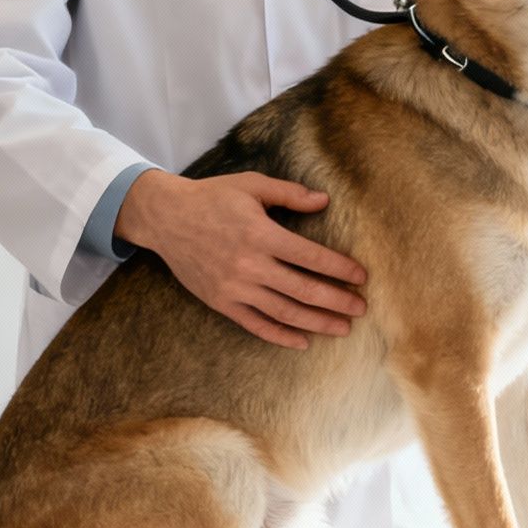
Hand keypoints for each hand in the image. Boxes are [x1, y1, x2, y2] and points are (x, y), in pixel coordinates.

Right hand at [116, 170, 366, 349]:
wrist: (166, 217)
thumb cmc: (212, 197)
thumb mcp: (251, 185)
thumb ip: (289, 194)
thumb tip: (324, 200)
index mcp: (261, 234)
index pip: (311, 257)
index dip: (340, 269)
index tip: (361, 277)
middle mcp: (250, 264)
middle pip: (303, 290)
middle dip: (337, 301)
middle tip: (361, 308)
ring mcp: (235, 287)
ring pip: (284, 312)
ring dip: (317, 322)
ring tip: (342, 328)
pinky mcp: (221, 301)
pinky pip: (256, 324)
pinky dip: (281, 336)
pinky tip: (303, 341)